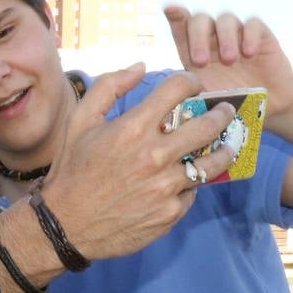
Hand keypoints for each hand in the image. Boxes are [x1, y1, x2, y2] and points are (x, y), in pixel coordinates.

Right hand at [32, 64, 235, 261]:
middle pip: (208, 125)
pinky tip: (185, 180)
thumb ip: (108, 87)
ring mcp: (166, 186)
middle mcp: (155, 155)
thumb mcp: (79, 121)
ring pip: (213, 163)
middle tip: (225, 112)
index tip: (193, 85)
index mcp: (133, 127)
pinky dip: (191, 184)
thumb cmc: (72, 169)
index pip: (178, 89)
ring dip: (225, 149)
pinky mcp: (170, 212)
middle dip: (222, 113)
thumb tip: (140, 67)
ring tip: (226, 146)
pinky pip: (193, 192)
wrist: (66, 224)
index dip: (191, 81)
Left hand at [165, 5, 292, 118]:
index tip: (170, 10)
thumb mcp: (205, 98)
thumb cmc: (230, 100)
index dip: (176, 15)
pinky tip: (249, 53)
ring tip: (229, 60)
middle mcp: (213, 37)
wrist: (267, 105)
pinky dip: (249, 35)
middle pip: (200, 20)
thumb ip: (191, 89)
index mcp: (194, 49)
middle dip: (197, 37)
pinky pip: (253, 24)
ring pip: (226, 19)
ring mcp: (236, 34)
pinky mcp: (260, 35)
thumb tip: (177, 88)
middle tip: (201, 62)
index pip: (181, 26)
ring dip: (224, 38)